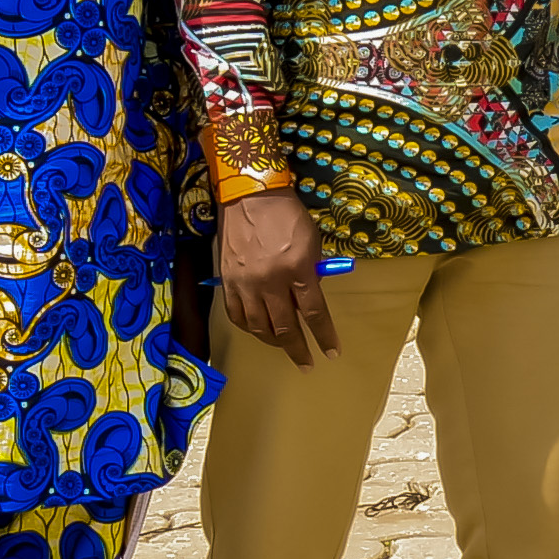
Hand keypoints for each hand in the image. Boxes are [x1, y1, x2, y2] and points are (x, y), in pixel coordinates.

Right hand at [219, 190, 339, 361]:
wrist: (250, 196)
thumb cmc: (287, 215)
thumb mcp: (311, 242)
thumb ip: (312, 273)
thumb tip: (308, 300)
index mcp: (297, 269)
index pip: (314, 313)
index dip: (324, 336)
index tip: (331, 352)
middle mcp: (270, 281)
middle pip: (285, 326)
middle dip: (298, 349)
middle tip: (306, 363)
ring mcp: (246, 282)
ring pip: (259, 326)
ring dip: (273, 342)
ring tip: (284, 347)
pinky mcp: (228, 281)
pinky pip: (237, 315)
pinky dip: (249, 327)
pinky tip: (259, 330)